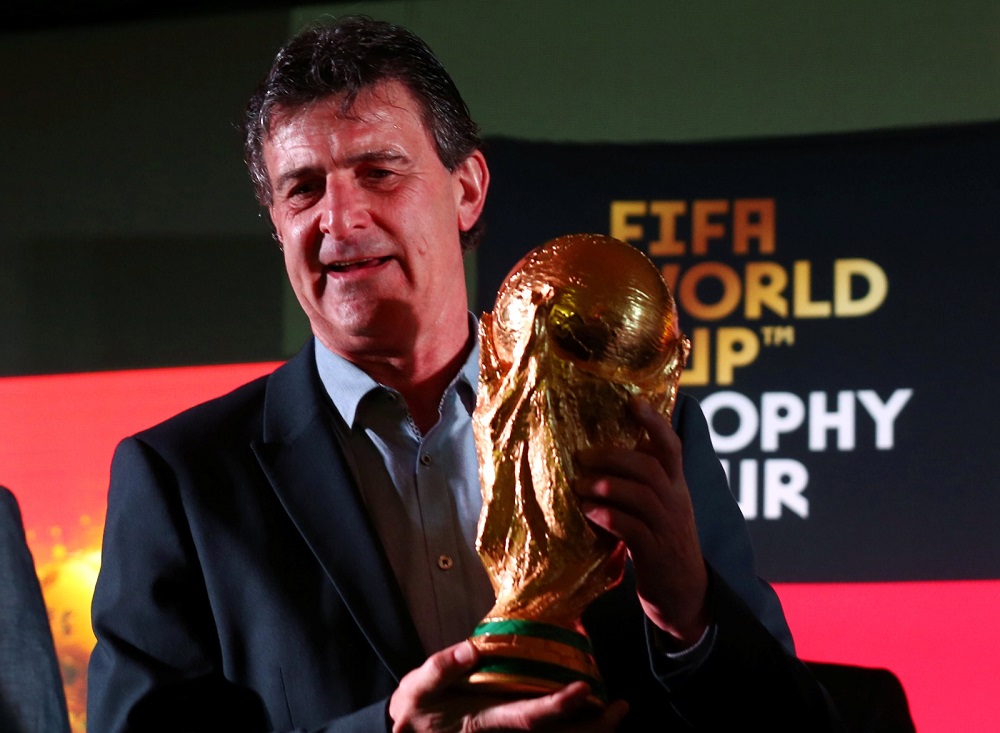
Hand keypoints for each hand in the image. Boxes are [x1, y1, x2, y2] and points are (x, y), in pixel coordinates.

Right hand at [388, 640, 628, 731]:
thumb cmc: (416, 712)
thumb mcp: (419, 688)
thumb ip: (443, 667)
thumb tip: (472, 648)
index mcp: (488, 722)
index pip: (530, 716)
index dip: (558, 706)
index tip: (583, 689)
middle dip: (594, 729)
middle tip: (622, 708)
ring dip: (591, 730)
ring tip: (616, 711)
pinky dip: (575, 729)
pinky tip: (587, 714)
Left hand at [574, 397, 709, 646]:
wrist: (685, 595)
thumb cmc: (662, 543)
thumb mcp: (659, 507)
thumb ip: (641, 481)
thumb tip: (609, 451)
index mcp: (676, 486)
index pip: (672, 446)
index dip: (654, 422)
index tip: (633, 401)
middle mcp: (676, 501)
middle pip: (649, 467)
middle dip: (614, 456)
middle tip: (582, 456)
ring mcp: (667, 527)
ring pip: (641, 495)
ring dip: (606, 485)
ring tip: (579, 486)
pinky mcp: (655, 553)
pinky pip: (632, 528)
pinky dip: (607, 517)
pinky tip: (588, 513)